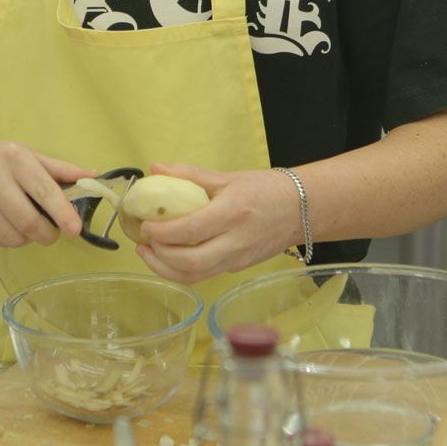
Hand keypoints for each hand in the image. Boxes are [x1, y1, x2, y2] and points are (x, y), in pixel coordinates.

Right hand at [0, 140, 93, 247]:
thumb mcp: (28, 155)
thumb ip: (61, 170)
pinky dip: (10, 239)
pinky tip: (8, 224)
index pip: (43, 190)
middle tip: (53, 231)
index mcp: (14, 158)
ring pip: (14, 237)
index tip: (75, 229)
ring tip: (27, 223)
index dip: (62, 213)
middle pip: (28, 222)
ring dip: (28, 238)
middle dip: (48, 234)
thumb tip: (94, 177)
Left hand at [135, 163, 300, 284]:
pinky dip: (182, 271)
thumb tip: (155, 169)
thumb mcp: (229, 177)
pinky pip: (205, 275)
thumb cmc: (265, 189)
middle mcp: (235, 242)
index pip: (190, 231)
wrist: (302, 209)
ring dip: (166, 269)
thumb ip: (191, 175)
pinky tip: (170, 258)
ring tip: (149, 253)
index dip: (162, 232)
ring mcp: (238, 259)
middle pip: (190, 262)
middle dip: (159, 257)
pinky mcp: (239, 269)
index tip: (145, 224)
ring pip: (195, 276)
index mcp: (232, 213)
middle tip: (143, 242)